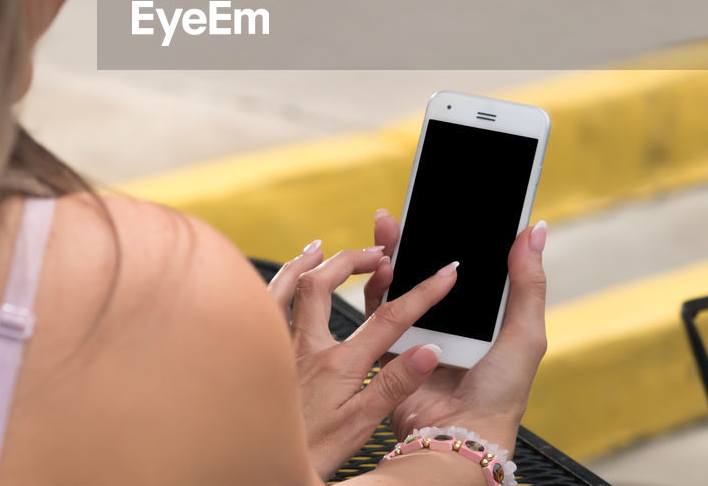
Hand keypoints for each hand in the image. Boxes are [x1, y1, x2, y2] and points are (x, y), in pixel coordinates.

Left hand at [267, 238, 458, 479]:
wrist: (260, 469)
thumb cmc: (310, 453)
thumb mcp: (360, 426)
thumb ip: (394, 385)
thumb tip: (429, 350)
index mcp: (339, 364)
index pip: (389, 319)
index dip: (423, 293)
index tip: (447, 273)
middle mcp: (306, 346)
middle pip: (325, 282)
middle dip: (355, 259)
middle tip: (380, 252)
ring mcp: (280, 347)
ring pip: (287, 286)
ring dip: (308, 261)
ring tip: (321, 245)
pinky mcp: (260, 354)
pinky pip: (263, 305)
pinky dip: (274, 282)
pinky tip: (279, 280)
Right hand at [365, 210, 548, 457]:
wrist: (459, 434)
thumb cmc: (500, 394)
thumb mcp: (525, 334)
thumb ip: (527, 283)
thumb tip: (535, 230)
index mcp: (482, 315)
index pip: (465, 264)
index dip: (453, 233)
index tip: (444, 204)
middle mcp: (449, 319)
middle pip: (426, 266)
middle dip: (412, 236)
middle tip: (403, 211)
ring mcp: (419, 331)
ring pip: (399, 282)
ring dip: (391, 253)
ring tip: (387, 228)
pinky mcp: (392, 346)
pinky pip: (378, 311)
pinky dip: (376, 286)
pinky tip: (380, 265)